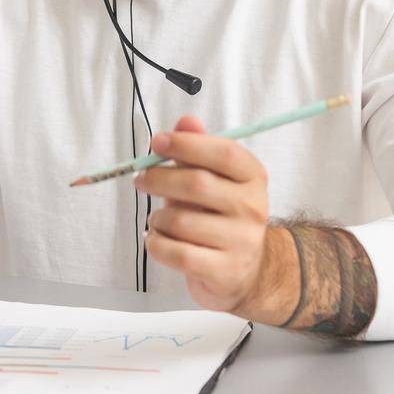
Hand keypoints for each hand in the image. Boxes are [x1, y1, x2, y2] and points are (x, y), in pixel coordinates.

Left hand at [135, 115, 296, 322]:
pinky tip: (157, 239)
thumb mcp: (213, 179)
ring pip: (180, 221)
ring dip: (157, 218)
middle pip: (197, 184)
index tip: (156, 142)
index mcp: (253, 177)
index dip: (186, 144)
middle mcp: (253, 207)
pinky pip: (176, 252)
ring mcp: (241, 241)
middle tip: (140, 180)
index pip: (223, 153)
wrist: (246, 271)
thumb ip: (198, 149)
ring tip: (158, 220)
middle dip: (158, 178)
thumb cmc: (220, 217)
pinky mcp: (225, 271)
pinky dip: (156, 243)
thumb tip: (186, 121)